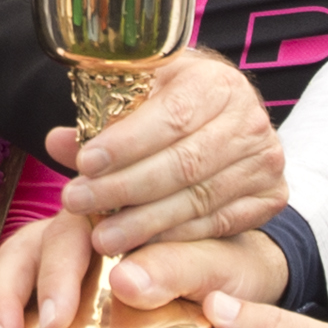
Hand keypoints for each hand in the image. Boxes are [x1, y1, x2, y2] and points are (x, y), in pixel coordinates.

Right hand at [0, 221, 284, 327]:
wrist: (244, 283)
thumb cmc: (232, 267)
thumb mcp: (220, 266)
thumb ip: (180, 268)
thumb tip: (130, 281)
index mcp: (118, 215)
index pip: (71, 231)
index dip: (55, 271)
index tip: (57, 316)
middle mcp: (82, 233)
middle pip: (26, 252)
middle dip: (7, 298)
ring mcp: (63, 262)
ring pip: (10, 275)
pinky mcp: (55, 294)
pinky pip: (13, 304)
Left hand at [45, 52, 284, 254]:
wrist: (228, 125)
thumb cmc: (174, 106)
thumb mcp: (141, 97)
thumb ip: (101, 119)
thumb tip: (57, 142)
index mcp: (216, 82)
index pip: (170, 116)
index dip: (126, 143)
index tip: (84, 163)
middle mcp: (250, 119)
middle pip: (183, 163)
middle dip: (123, 187)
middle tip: (77, 202)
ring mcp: (265, 160)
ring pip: (198, 199)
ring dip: (143, 222)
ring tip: (100, 236)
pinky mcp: (270, 196)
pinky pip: (217, 224)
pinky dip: (174, 237)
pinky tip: (139, 244)